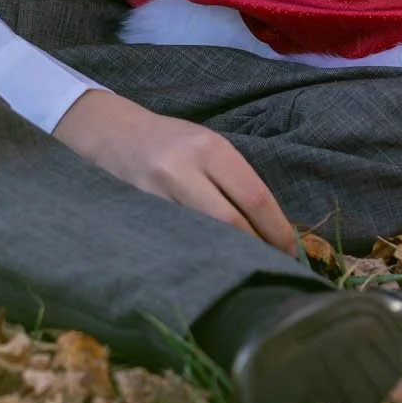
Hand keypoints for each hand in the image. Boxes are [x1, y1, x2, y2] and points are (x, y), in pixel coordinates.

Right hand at [54, 89, 297, 254]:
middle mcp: (184, 167)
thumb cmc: (170, 141)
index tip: (289, 251)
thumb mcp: (206, 146)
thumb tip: (272, 226)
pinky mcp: (138, 212)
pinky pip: (176, 241)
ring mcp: (156, 193)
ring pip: (203, 237)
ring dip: (228, 258)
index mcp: (210, 147)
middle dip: (256, 249)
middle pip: (231, 223)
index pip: (254, 197)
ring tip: (245, 269)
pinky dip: (197, 255)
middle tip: (271, 266)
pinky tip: (208, 265)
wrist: (112, 133)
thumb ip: (234, 179)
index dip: (277, 230)